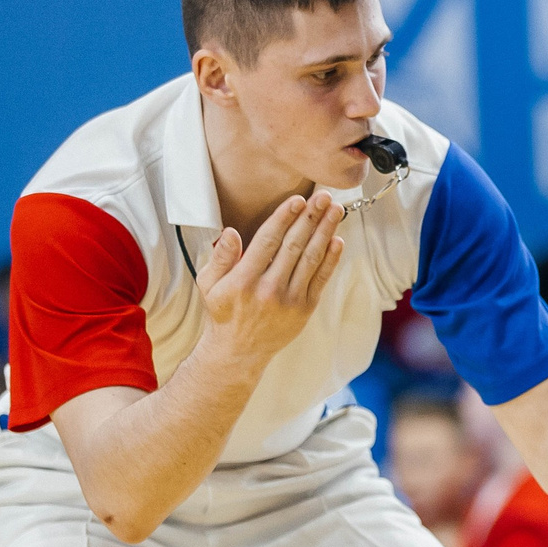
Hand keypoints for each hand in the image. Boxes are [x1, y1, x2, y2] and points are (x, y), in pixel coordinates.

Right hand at [197, 193, 347, 368]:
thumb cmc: (223, 312)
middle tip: (324, 196)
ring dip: (326, 232)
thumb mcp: (209, 284)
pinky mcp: (305, 309)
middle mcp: (269, 289)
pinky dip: (331, 259)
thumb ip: (221, 257)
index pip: (268, 241)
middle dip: (311, 218)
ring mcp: (290, 300)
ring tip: (336, 211)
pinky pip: (321, 279)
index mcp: (243, 280)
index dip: (285, 218)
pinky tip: (338, 239)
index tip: (298, 199)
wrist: (239, 351)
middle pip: (295, 246)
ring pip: (312, 259)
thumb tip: (231, 232)